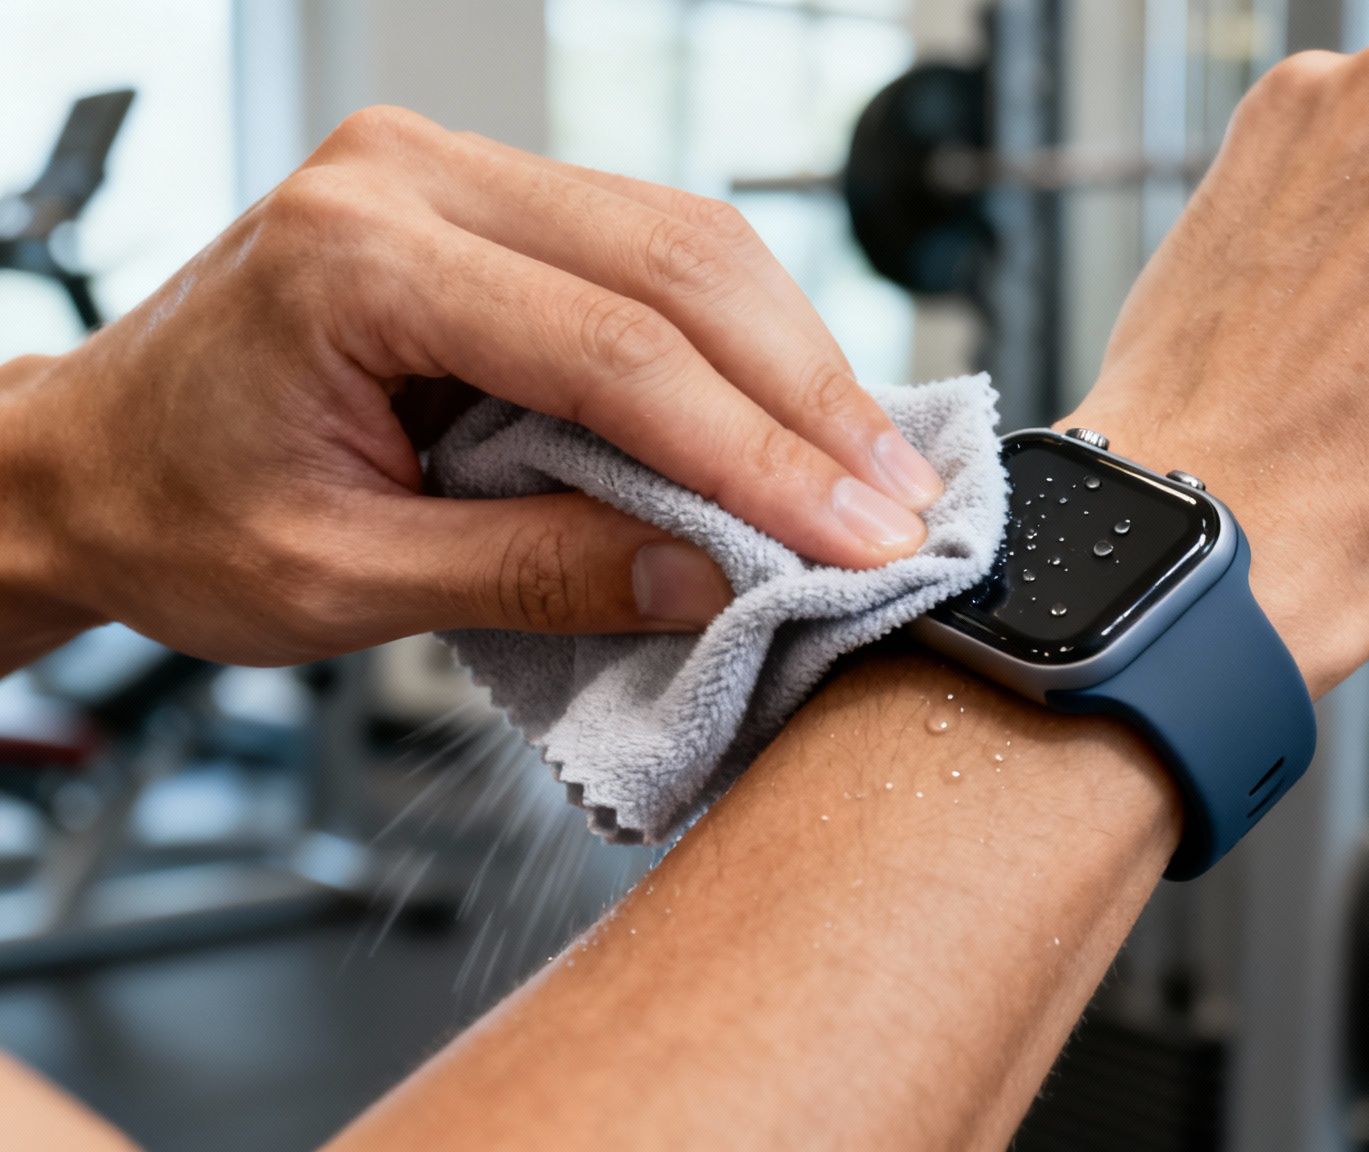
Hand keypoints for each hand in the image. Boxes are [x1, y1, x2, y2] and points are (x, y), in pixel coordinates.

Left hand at [0, 107, 943, 666]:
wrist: (94, 460)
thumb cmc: (180, 514)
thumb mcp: (342, 584)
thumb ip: (533, 573)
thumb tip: (711, 579)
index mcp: (356, 259)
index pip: (615, 351)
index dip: (756, 453)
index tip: (854, 538)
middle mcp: (413, 178)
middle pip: (679, 266)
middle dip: (809, 399)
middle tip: (899, 506)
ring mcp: (456, 172)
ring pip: (690, 241)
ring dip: (798, 362)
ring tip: (873, 473)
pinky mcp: (494, 201)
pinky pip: (657, 248)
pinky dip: (744, 340)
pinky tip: (800, 413)